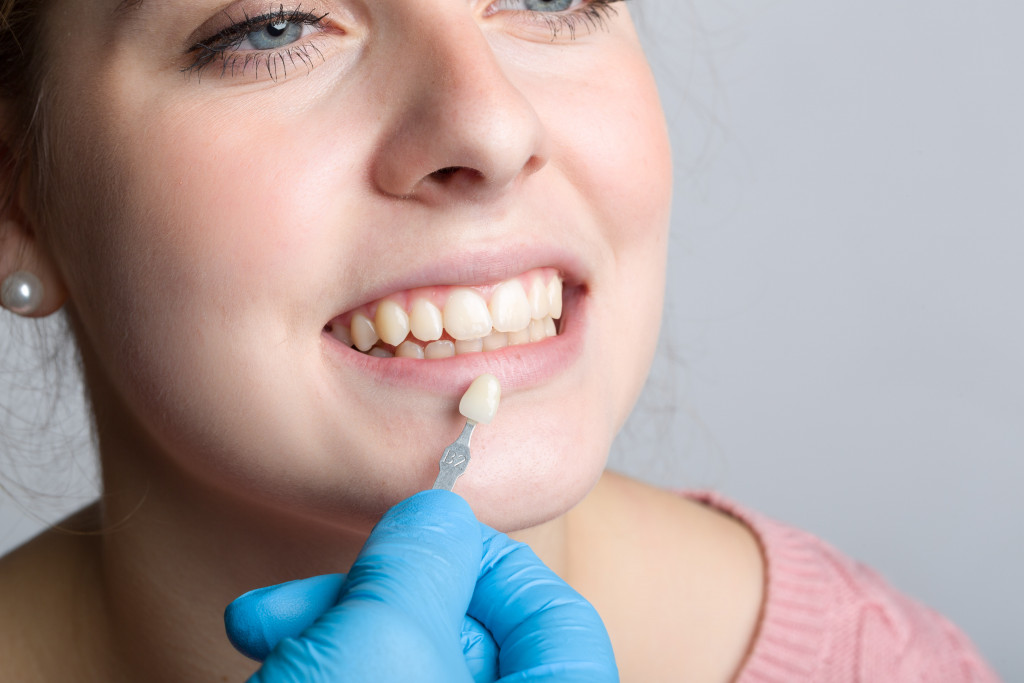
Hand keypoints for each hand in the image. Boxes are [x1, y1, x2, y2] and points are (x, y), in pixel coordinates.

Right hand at [225, 490, 616, 681]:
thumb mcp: (381, 645)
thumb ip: (421, 561)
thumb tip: (436, 510)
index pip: (550, 610)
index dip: (477, 556)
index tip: (410, 538)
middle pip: (464, 631)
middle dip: (372, 595)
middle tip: (295, 595)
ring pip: (405, 660)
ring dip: (329, 630)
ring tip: (264, 635)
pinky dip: (325, 668)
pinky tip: (270, 665)